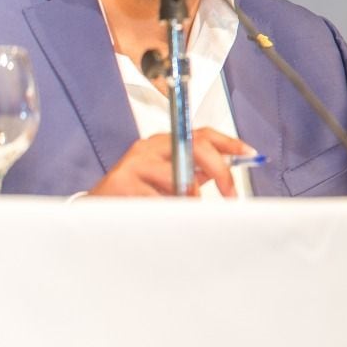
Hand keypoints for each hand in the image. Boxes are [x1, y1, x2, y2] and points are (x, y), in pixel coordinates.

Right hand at [89, 127, 254, 196]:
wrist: (97, 208)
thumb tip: (227, 170)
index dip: (228, 142)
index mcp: (164, 142)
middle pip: (195, 146)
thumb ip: (195, 172)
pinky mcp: (123, 182)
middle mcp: (150, 146)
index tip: (249, 154)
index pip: (202, 133)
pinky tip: (156, 213)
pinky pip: (160, 199)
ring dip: (188, 198)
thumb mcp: (170, 179)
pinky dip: (166, 209)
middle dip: (219, 171)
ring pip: (180, 178)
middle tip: (230, 193)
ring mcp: (135, 162)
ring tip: (178, 207)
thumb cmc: (136, 193)